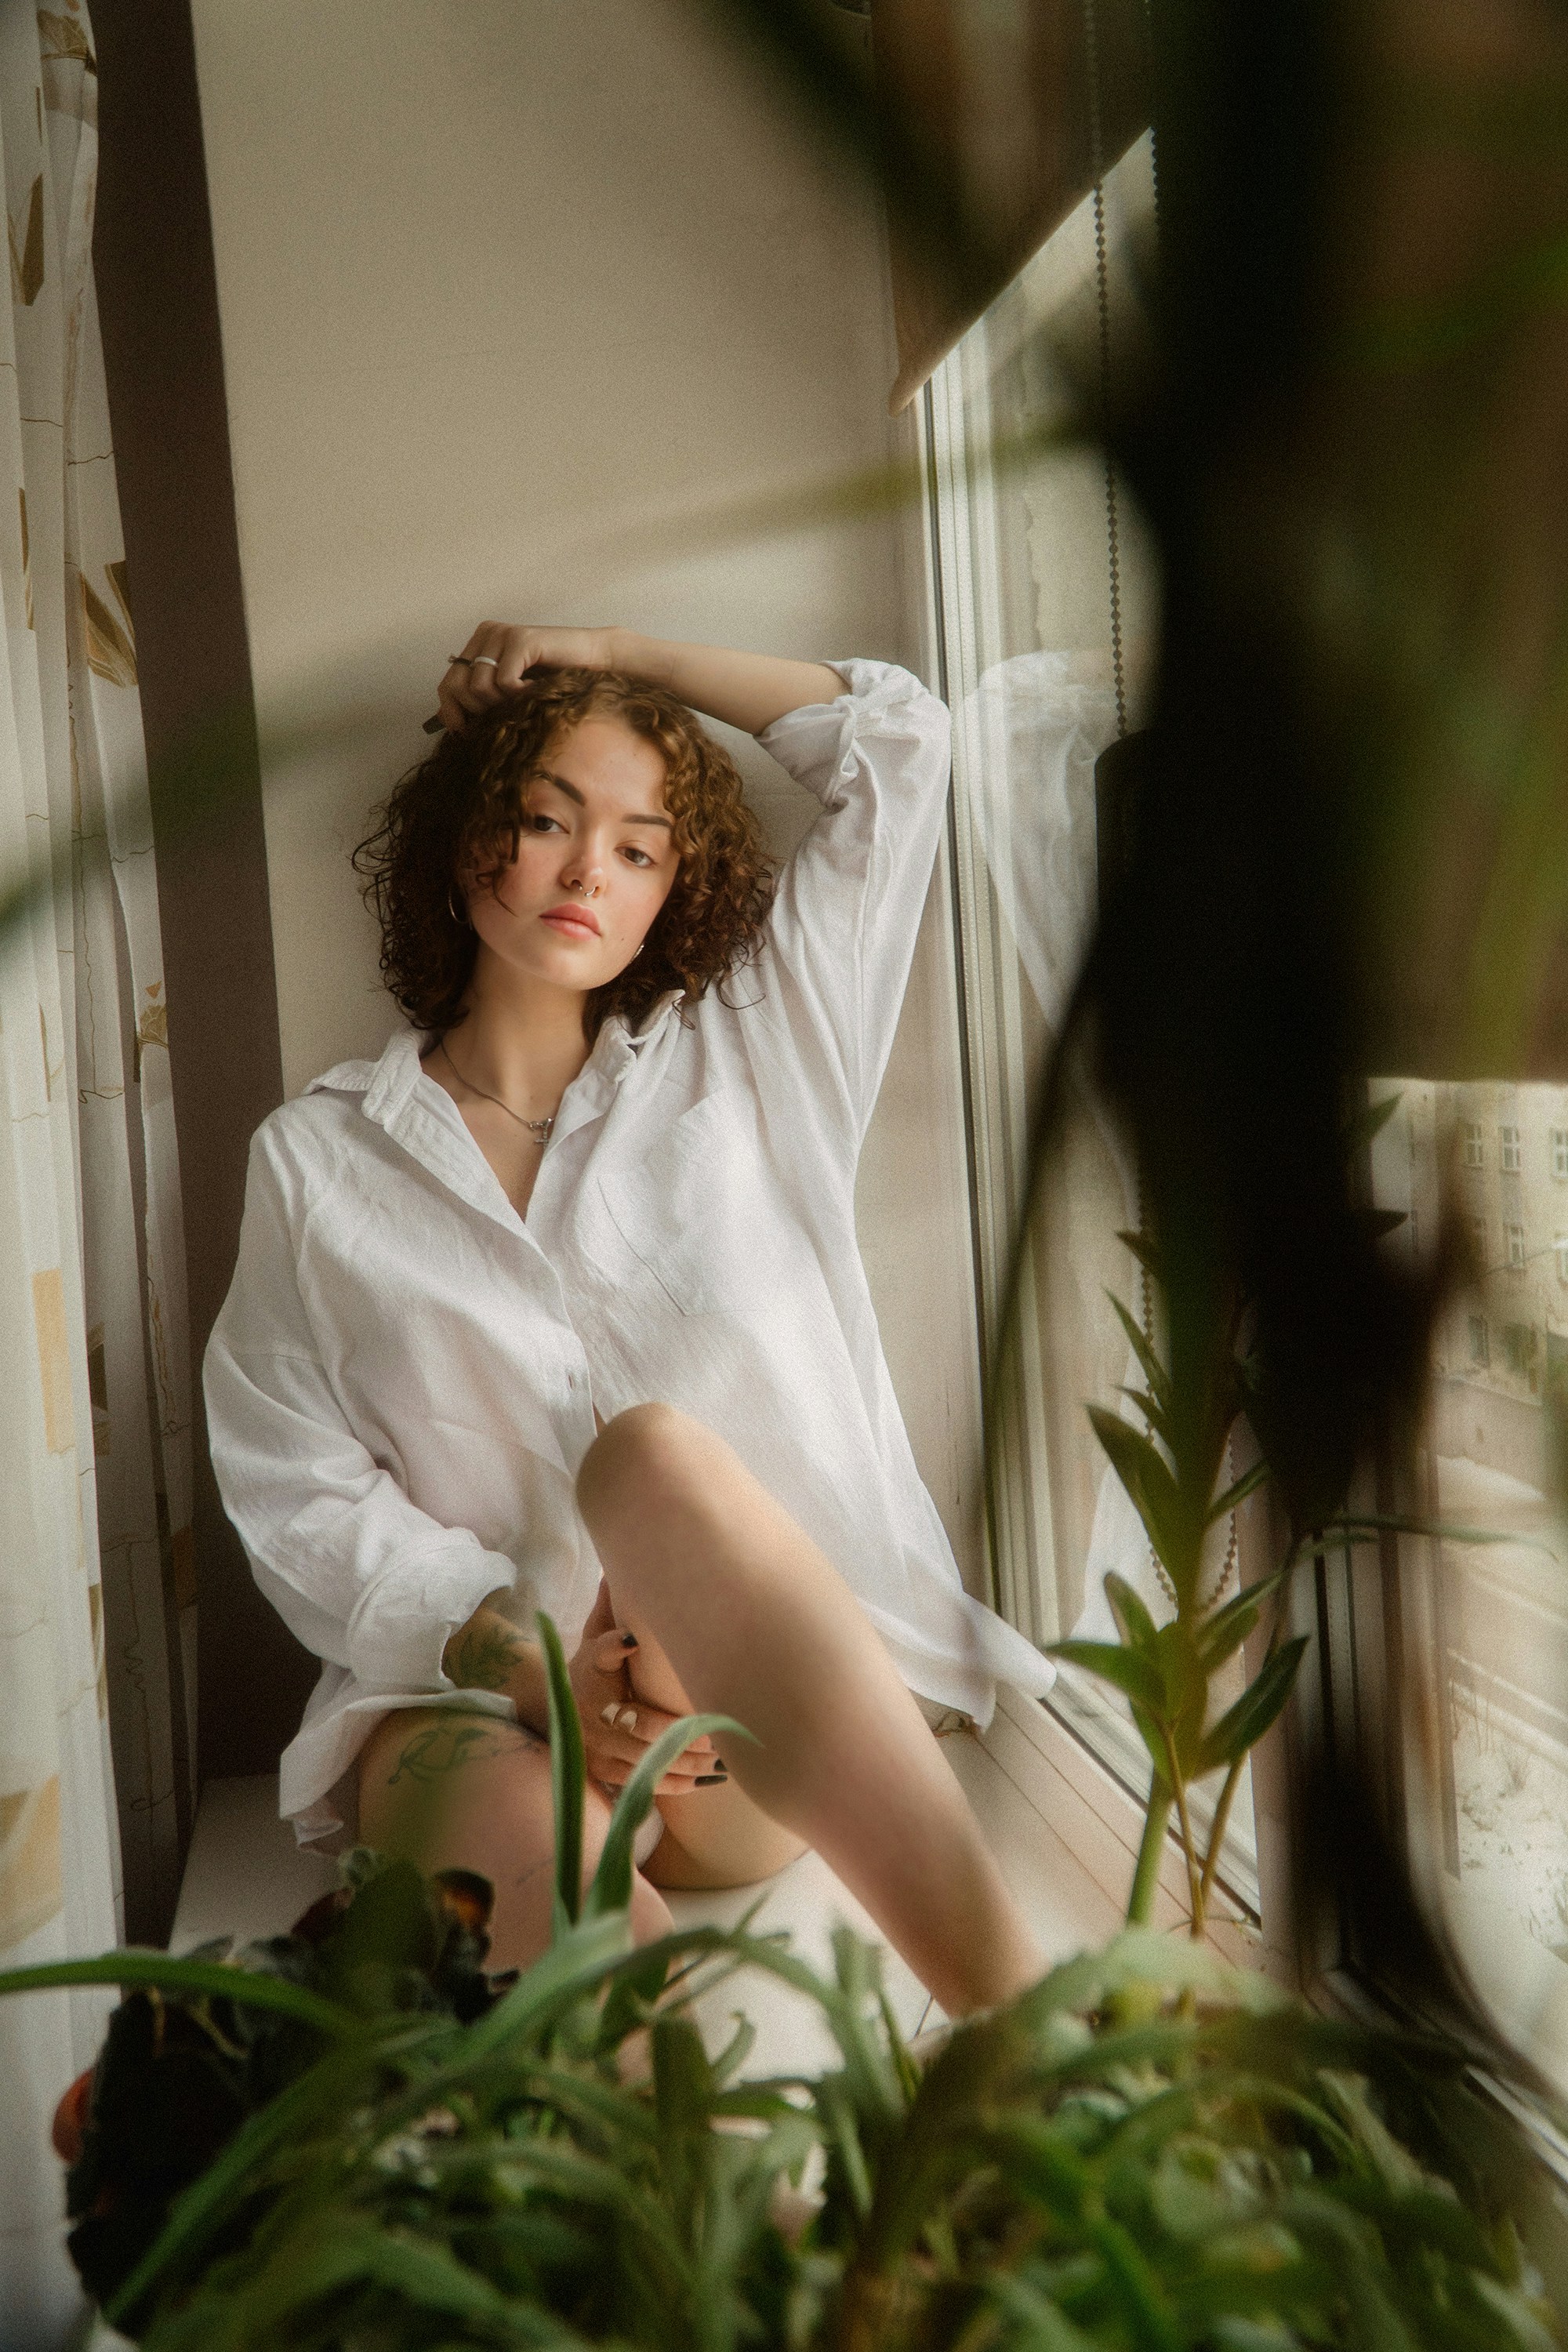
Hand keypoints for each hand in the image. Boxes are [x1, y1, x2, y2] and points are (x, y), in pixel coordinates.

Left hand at [435, 623, 620, 732]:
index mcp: (479, 645)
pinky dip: (521, 695)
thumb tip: (449, 725)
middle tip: (504, 713)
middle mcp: (486, 634)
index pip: (447, 683)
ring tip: (525, 698)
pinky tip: (536, 690)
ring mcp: (502, 634)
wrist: (597, 662)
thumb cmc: (556, 682)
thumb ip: (483, 700)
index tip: (467, 733)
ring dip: (503, 704)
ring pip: (479, 687)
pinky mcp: (520, 639)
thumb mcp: (511, 693)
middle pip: (456, 686)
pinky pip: (504, 682)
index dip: (452, 713)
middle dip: (478, 711)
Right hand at [567, 1625, 719, 1796]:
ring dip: (687, 1766)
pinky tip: (702, 1782)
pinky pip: (639, 1783)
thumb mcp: (594, 1637)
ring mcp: (595, 1749)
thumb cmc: (590, 1665)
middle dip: (685, 1738)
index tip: (647, 1659)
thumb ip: (609, 1618)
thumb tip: (613, 1579)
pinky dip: (673, 1784)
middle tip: (722, 1739)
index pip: (612, 1669)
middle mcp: (592, 1717)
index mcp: (593, 1677)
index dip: (634, 1673)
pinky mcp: (601, 1771)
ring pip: (646, 1763)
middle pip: (644, 1731)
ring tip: (722, 1764)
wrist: (554, 1703)